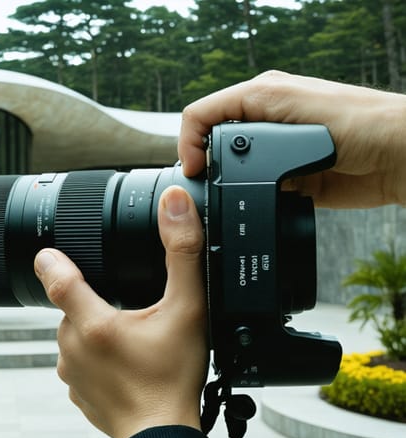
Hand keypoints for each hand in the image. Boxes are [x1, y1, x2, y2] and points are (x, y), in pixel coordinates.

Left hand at [34, 186, 207, 437]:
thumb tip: (174, 205)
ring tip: (136, 343)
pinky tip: (128, 365)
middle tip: (135, 315)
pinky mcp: (76, 392)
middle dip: (96, 301)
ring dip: (99, 331)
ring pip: (78, 334)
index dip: (53, 257)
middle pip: (73, 305)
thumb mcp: (189, 310)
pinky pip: (83, 363)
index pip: (55, 275)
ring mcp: (71, 372)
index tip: (50, 249)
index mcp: (91, 322)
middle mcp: (72, 346)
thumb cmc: (174, 380)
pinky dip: (101, 359)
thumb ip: (182, 253)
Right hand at [178, 70, 405, 207]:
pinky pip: (259, 198)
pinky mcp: (293, 183)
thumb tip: (210, 153)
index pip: (202, 113)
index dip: (188, 141)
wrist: (401, 156)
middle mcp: (266, 122)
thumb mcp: (284, 105)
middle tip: (205, 186)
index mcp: (261, 95)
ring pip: (233, 174)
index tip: (192, 170)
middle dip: (206, 166)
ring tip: (230, 198)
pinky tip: (260, 207)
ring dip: (230, 186)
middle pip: (212, 144)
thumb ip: (240, 120)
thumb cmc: (358, 120)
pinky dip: (255, 204)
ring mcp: (279, 155)